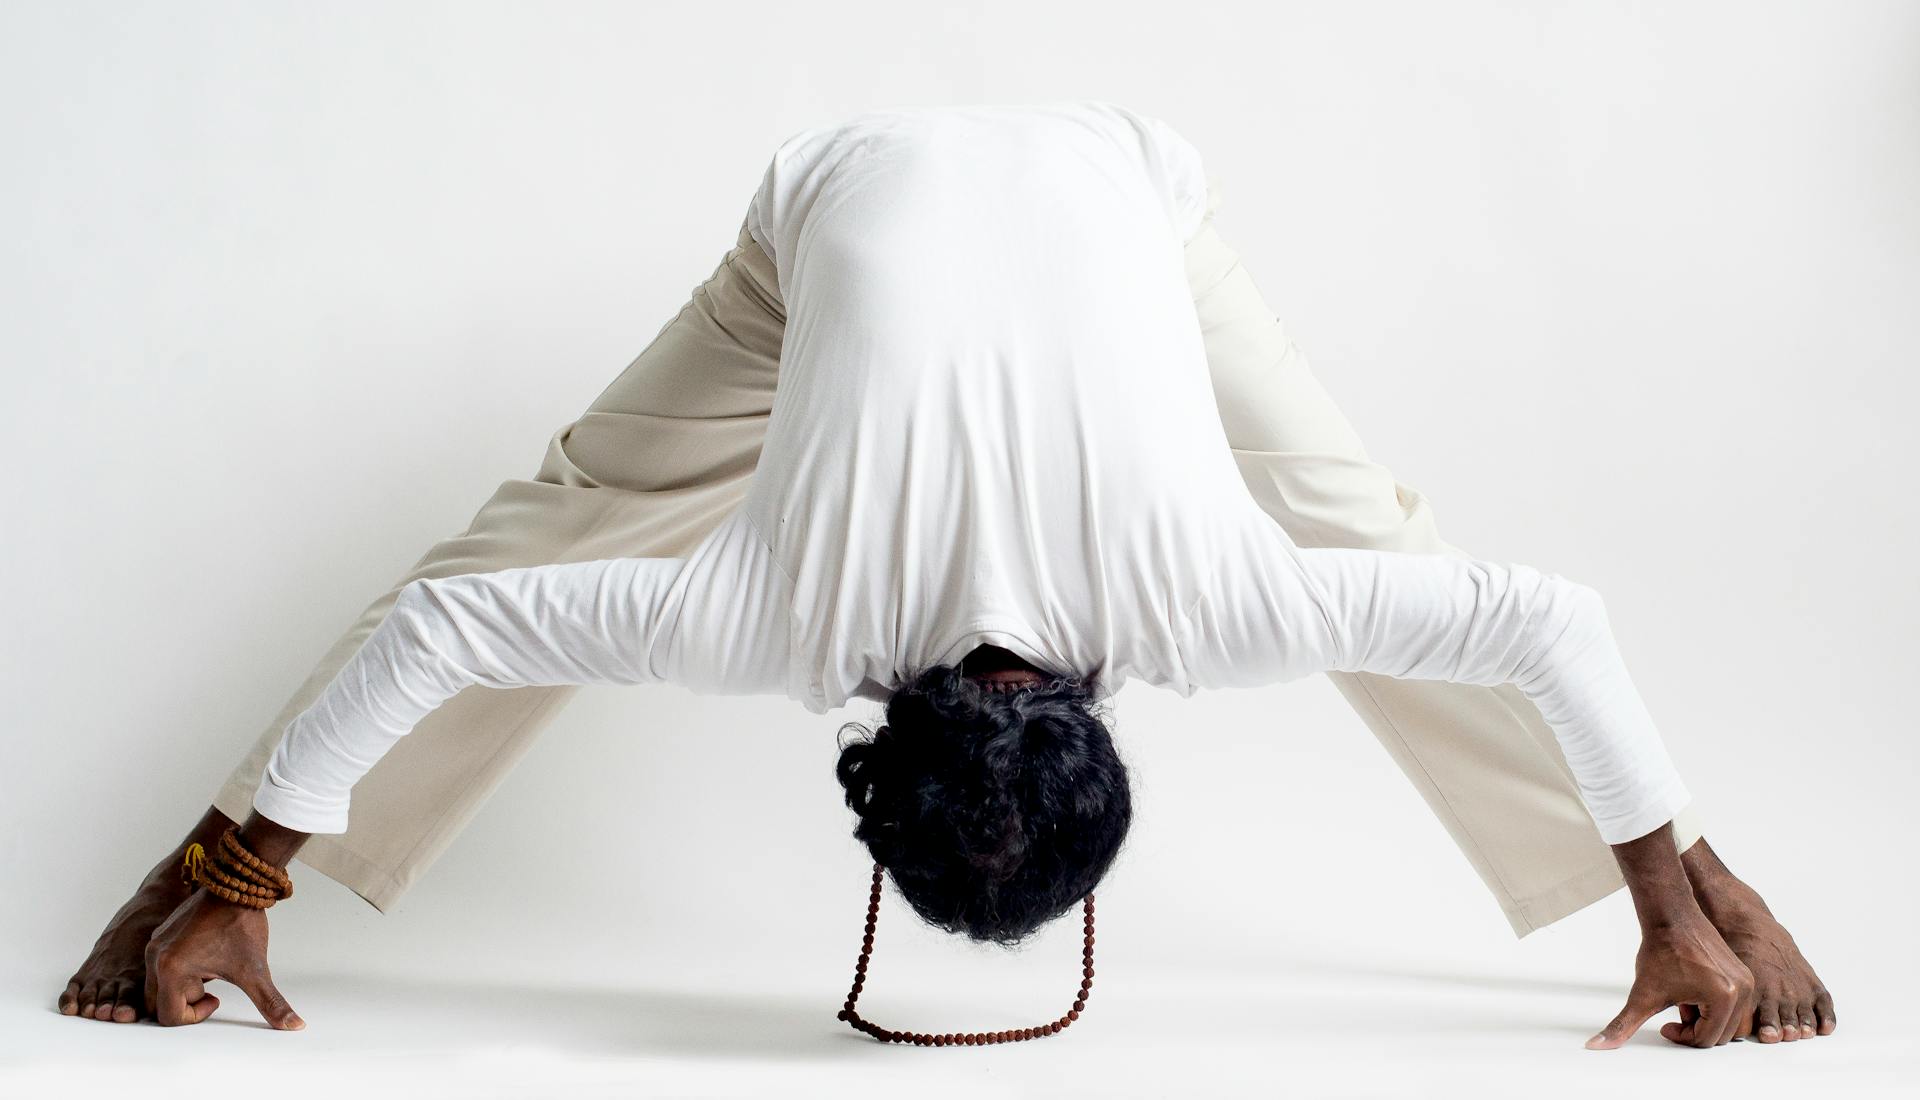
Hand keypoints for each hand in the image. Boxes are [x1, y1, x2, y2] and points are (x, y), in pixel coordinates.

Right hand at [142, 889, 303, 1028]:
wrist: (239, 886)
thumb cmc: (243, 925)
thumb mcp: (256, 971)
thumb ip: (271, 1003)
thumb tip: (294, 1025)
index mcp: (170, 970)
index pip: (169, 1016)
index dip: (196, 1015)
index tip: (217, 997)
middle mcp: (154, 958)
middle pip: (158, 1004)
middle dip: (186, 1002)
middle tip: (213, 985)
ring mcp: (155, 945)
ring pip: (159, 985)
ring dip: (184, 986)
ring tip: (211, 968)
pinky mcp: (161, 935)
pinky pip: (161, 965)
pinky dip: (180, 970)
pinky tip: (206, 956)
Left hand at [1587, 914, 1753, 1048]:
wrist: (1670, 917)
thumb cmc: (1661, 951)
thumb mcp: (1641, 996)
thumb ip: (1622, 1026)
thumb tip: (1597, 1046)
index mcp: (1724, 998)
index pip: (1707, 1041)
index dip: (1681, 1037)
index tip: (1665, 1025)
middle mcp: (1743, 990)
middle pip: (1722, 1036)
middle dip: (1695, 1030)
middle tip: (1673, 1012)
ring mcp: (1746, 981)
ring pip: (1731, 1023)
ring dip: (1706, 1020)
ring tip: (1682, 1001)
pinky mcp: (1744, 974)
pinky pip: (1735, 1006)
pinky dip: (1714, 1007)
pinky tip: (1690, 992)